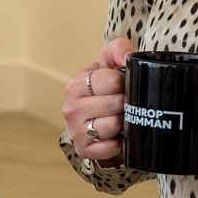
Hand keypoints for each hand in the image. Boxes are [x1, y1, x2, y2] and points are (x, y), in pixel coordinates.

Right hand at [62, 37, 135, 163]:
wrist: (97, 112)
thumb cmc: (105, 84)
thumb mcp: (109, 61)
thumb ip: (119, 49)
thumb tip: (128, 57)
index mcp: (74, 84)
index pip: (110, 80)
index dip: (124, 82)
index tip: (123, 83)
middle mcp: (70, 107)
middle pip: (114, 104)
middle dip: (125, 102)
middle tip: (124, 102)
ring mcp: (75, 130)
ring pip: (112, 126)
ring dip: (123, 122)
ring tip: (120, 116)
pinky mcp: (83, 149)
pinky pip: (110, 148)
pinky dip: (119, 143)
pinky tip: (117, 134)